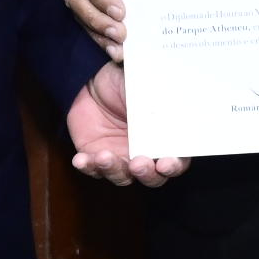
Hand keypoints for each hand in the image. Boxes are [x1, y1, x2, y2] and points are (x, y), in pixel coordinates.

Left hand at [68, 61, 183, 187]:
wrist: (93, 81)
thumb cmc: (125, 82)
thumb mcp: (144, 88)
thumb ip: (158, 101)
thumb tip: (169, 105)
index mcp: (163, 138)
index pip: (176, 160)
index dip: (174, 166)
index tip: (165, 163)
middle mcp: (145, 154)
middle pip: (152, 177)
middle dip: (146, 173)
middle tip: (138, 164)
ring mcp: (121, 158)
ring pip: (123, 177)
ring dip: (114, 170)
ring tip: (104, 157)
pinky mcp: (97, 159)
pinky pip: (93, 170)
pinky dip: (89, 167)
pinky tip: (82, 160)